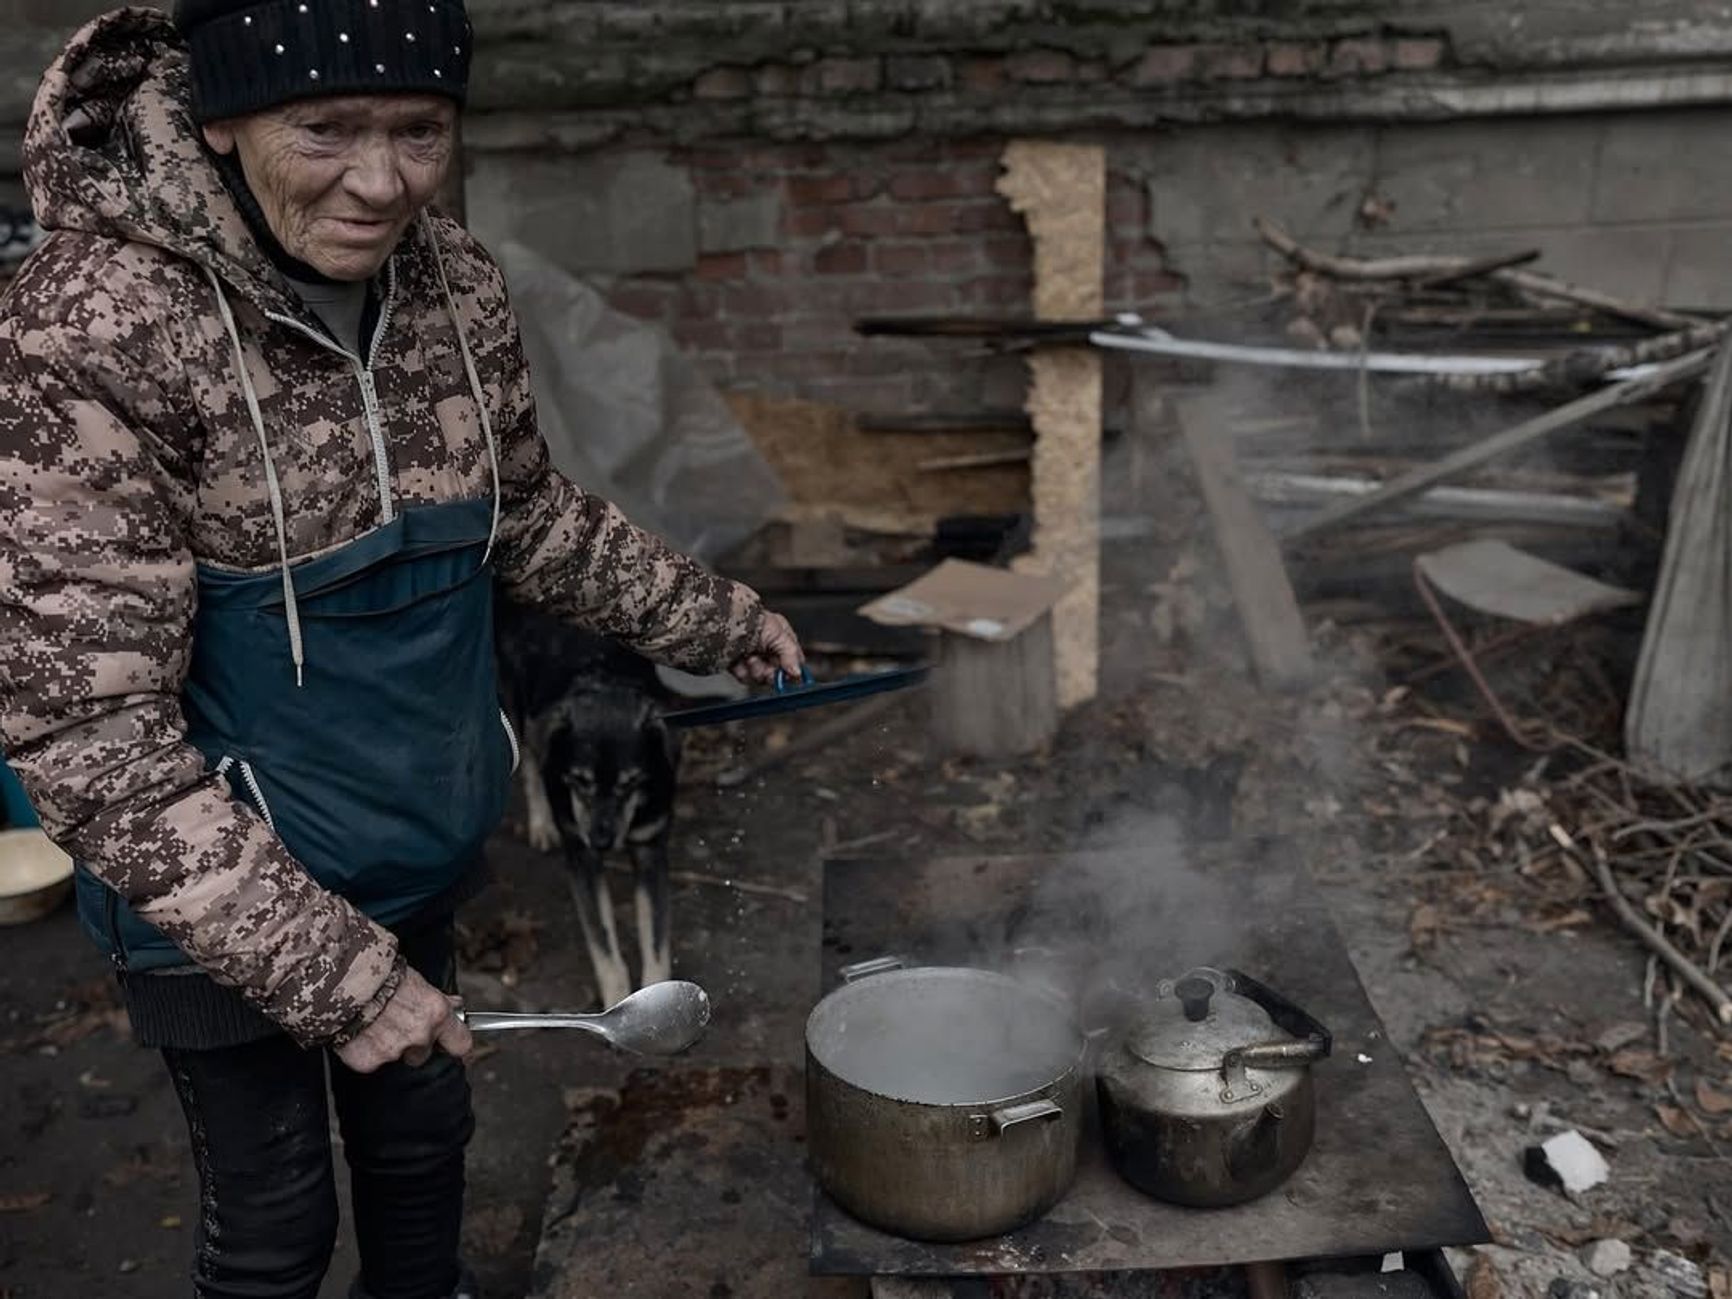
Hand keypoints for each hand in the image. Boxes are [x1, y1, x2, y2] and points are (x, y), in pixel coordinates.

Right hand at [335, 967, 471, 1072]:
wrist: (343, 980)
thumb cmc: (381, 974)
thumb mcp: (417, 982)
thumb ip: (436, 1000)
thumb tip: (455, 1005)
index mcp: (437, 1014)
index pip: (461, 1044)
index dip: (453, 1042)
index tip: (448, 1041)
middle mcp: (419, 1036)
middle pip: (423, 1054)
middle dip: (413, 1044)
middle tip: (397, 1024)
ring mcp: (393, 1051)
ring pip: (396, 1057)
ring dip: (389, 1046)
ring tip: (374, 1023)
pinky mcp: (368, 1062)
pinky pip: (372, 1061)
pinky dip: (365, 1050)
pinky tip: (359, 1032)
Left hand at [730, 610, 803, 685]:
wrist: (726, 621)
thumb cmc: (753, 619)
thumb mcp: (779, 634)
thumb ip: (791, 654)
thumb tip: (798, 673)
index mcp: (781, 637)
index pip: (794, 659)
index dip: (792, 670)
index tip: (789, 677)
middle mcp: (768, 647)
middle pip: (777, 673)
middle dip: (770, 671)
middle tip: (766, 664)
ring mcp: (753, 657)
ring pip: (761, 677)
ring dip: (755, 669)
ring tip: (749, 656)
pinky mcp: (738, 665)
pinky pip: (745, 678)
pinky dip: (742, 671)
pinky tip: (739, 660)